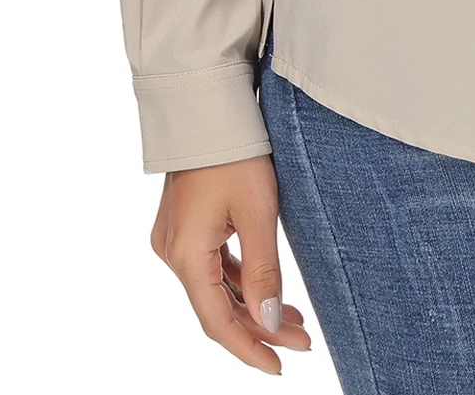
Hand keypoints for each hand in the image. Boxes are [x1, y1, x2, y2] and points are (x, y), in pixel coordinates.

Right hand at [150, 155, 312, 374]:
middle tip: (302, 341)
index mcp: (184, 255)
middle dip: (260, 326)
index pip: (216, 321)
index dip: (248, 348)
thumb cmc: (236, 153)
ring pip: (215, 286)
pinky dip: (239, 280)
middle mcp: (172, 251)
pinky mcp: (186, 224)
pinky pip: (212, 264)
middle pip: (217, 306)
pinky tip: (266, 291)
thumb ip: (263, 272)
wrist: (209, 107)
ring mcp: (176, 238)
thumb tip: (271, 322)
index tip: (279, 366)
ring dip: (251, 304)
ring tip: (295, 320)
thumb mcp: (258, 213)